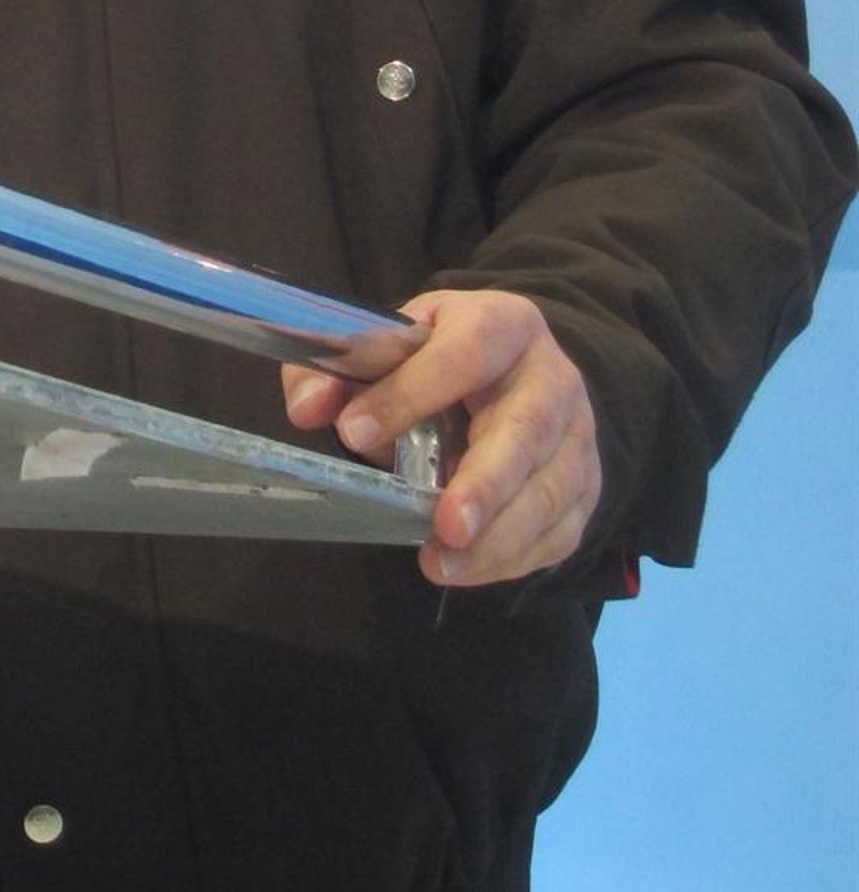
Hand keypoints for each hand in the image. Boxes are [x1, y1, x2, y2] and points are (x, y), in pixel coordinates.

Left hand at [282, 288, 601, 587]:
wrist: (520, 370)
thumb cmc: (444, 357)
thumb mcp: (397, 343)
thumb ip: (343, 369)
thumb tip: (306, 408)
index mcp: (502, 324)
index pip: (463, 353)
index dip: (410, 392)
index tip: (353, 432)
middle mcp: (552, 377)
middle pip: (526, 428)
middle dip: (484, 481)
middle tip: (442, 525)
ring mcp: (577, 435)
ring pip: (549, 489)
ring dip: (498, 536)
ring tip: (440, 563)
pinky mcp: (585, 486)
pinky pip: (559, 531)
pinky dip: (513, 558)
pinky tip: (466, 568)